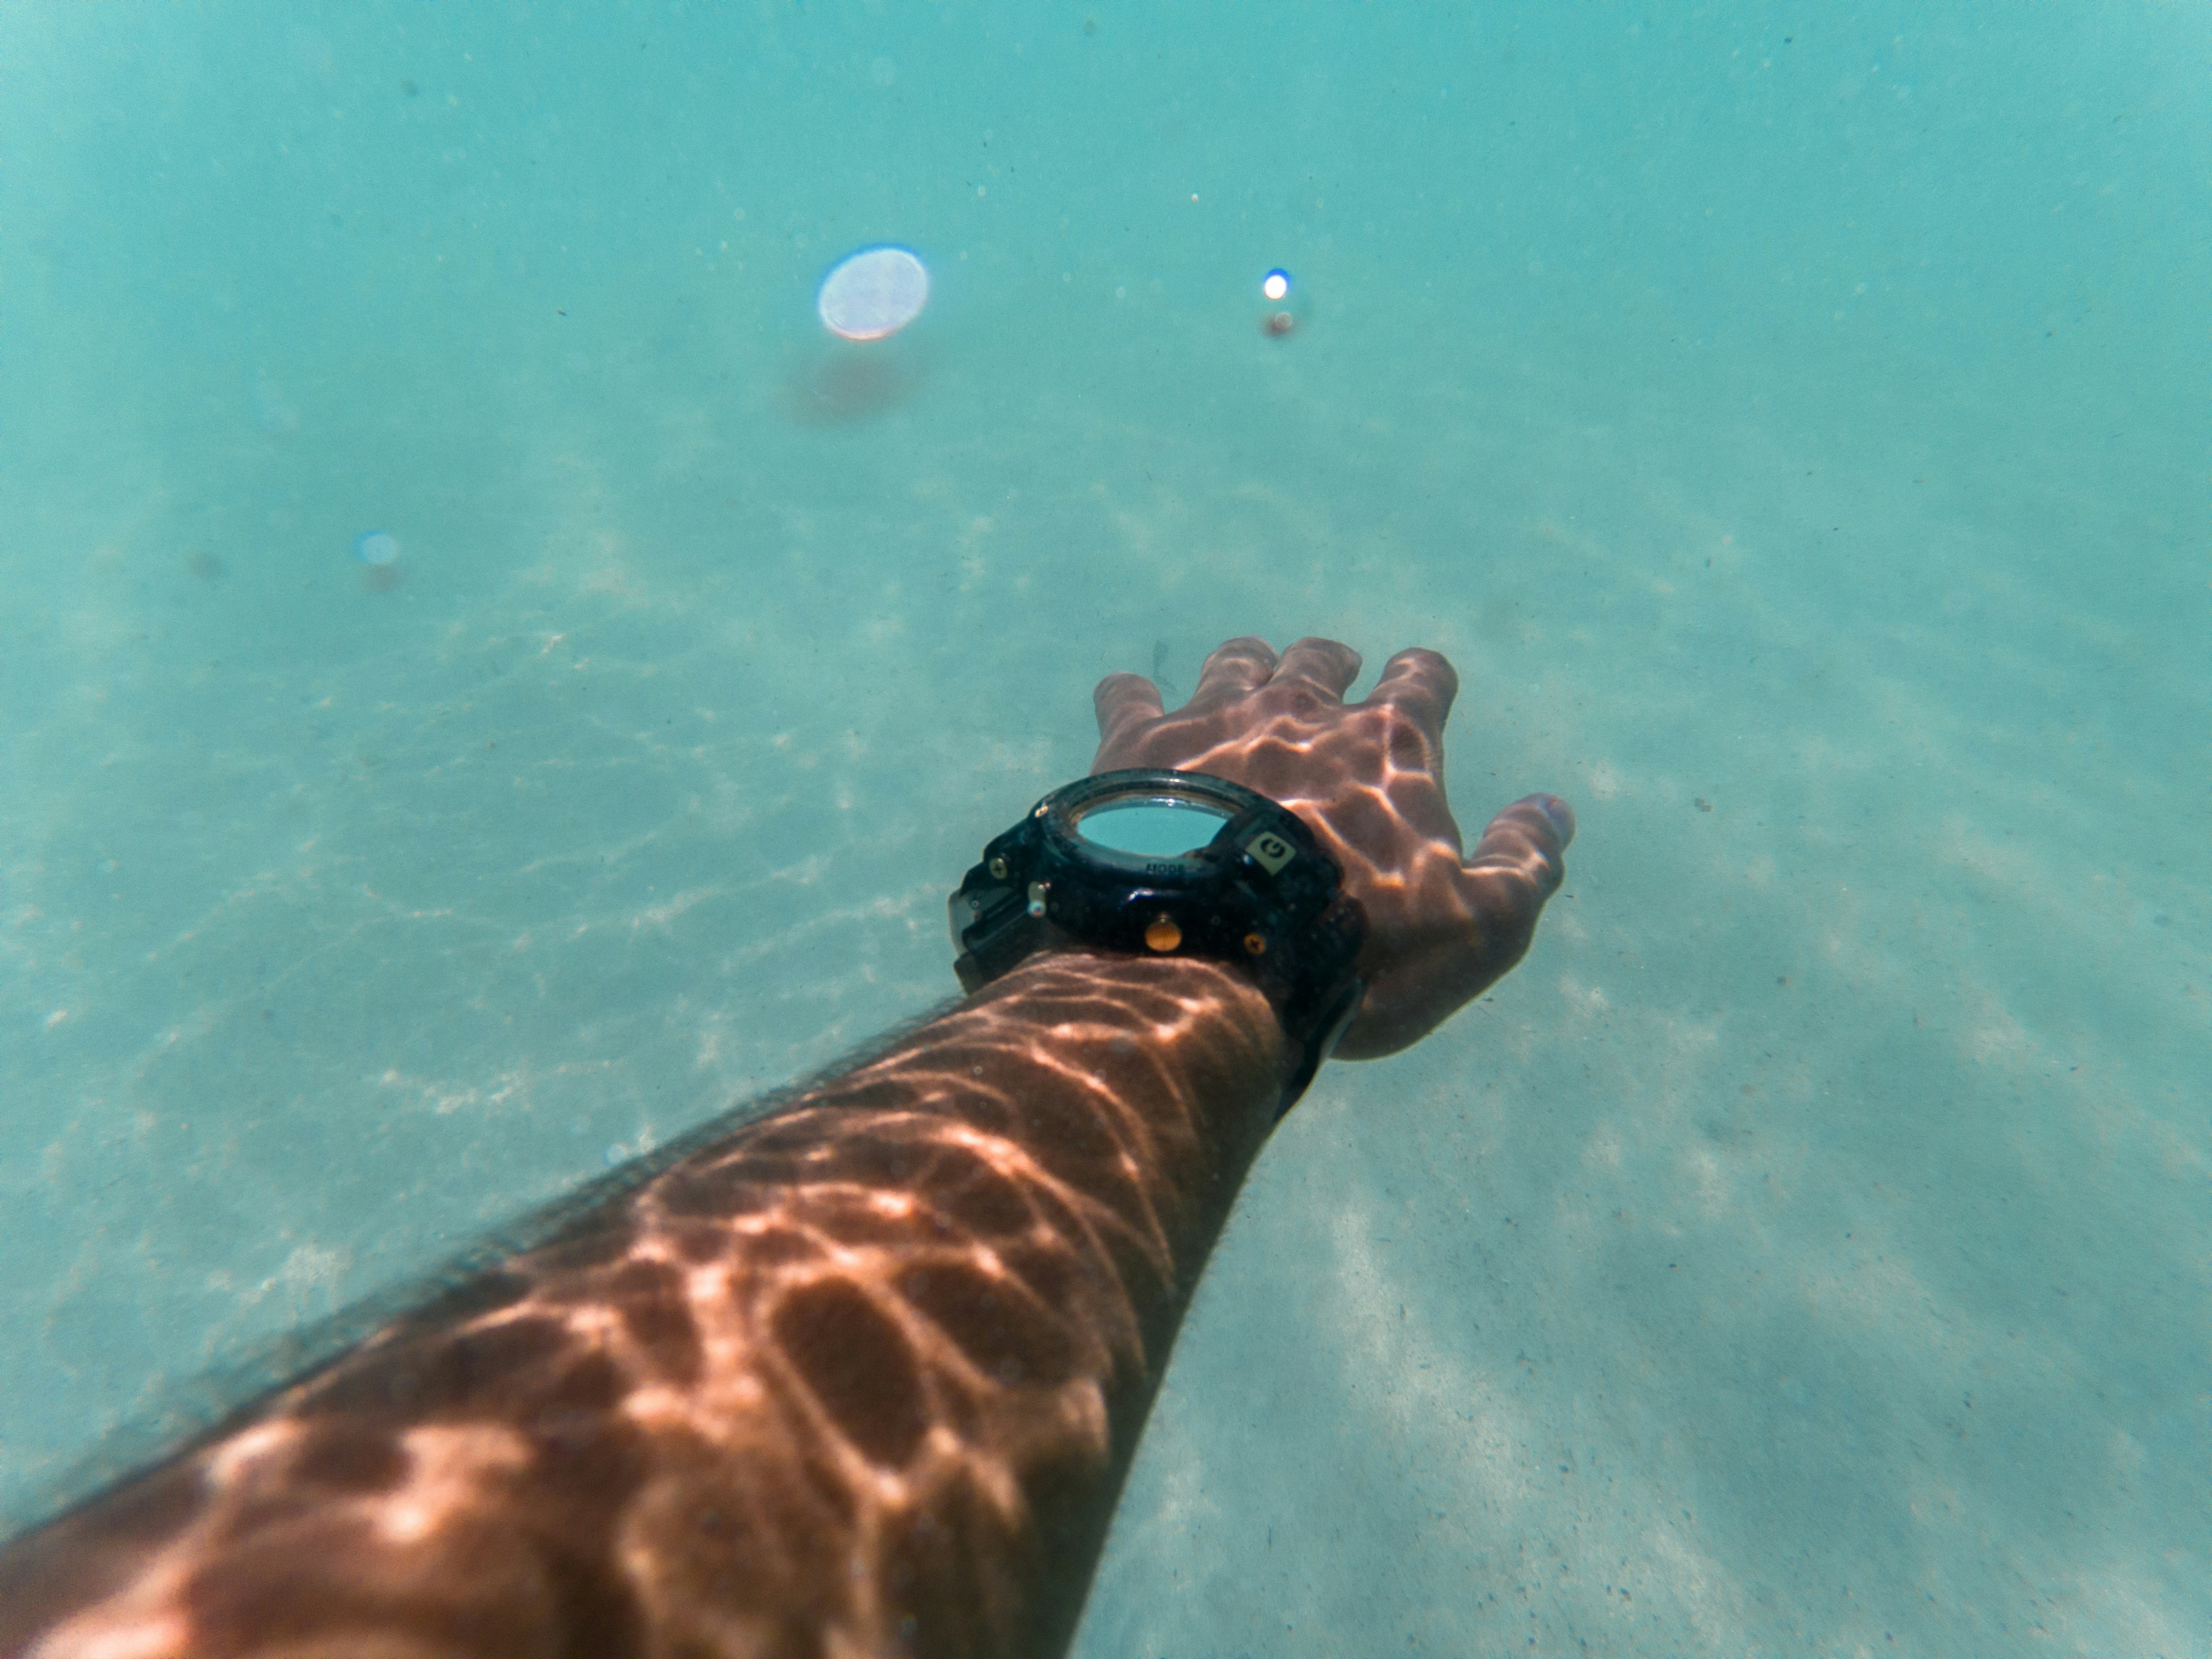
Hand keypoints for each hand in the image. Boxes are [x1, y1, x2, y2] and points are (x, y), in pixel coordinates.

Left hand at [1092, 636, 1573, 1058]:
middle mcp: (1302, 710)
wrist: (1206, 959)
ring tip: (1244, 690)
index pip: (1422, 679)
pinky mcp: (1134, 746)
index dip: (1425, 683)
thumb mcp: (1479, 929)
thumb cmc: (1355, 952)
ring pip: (1235, 661)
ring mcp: (1212, 718)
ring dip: (1246, 669)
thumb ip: (1524, 864)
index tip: (1422, 692)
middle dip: (1330, 669)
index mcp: (1388, 744)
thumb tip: (1554, 810)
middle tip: (1329, 690)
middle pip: (1320, 660)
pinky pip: (1125, 692)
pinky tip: (1130, 709)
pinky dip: (1132, 696)